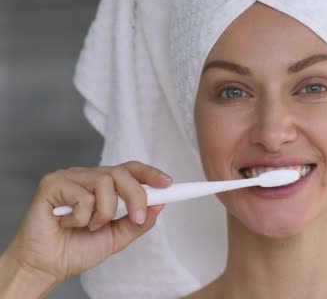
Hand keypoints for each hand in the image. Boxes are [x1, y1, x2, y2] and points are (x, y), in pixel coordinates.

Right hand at [4, 161, 171, 285]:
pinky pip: (82, 195)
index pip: (130, 170)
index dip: (151, 174)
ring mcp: (69, 177)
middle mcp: (87, 176)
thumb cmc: (77, 249)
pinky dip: (81, 216)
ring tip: (89, 226)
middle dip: (136, 197)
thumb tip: (159, 204)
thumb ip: (138, 221)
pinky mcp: (52, 184)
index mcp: (102, 186)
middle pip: (122, 172)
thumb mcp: (117, 237)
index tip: (169, 184)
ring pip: (104, 182)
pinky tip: (67, 223)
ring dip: (104, 212)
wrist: (47, 266)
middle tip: (135, 218)